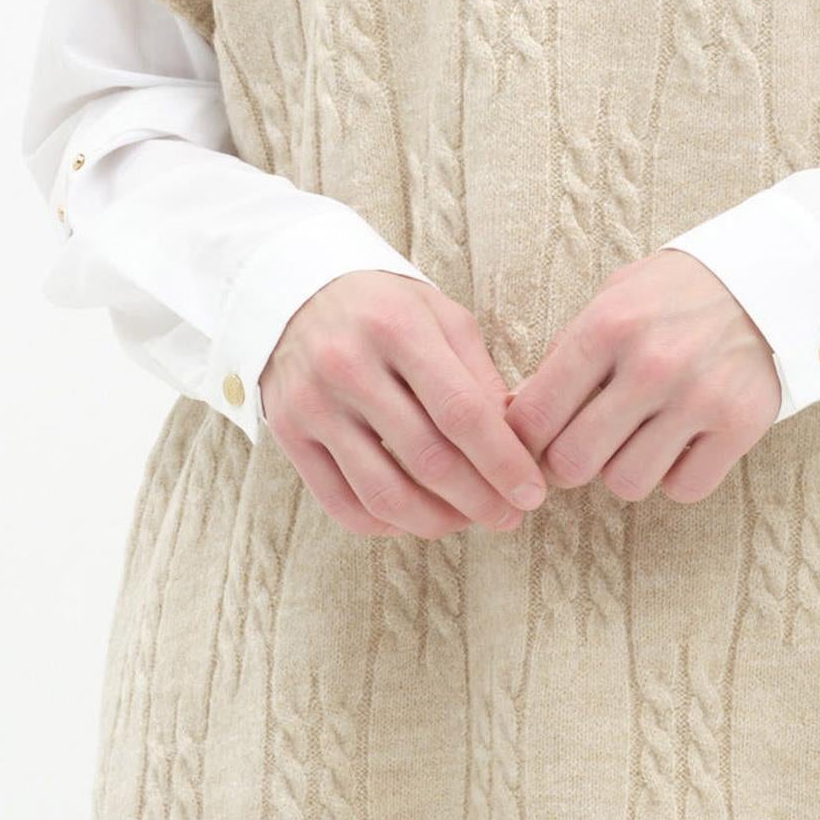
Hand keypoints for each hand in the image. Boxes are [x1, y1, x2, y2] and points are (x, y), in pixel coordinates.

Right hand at [259, 272, 549, 537]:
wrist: (296, 294)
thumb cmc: (386, 310)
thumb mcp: (441, 317)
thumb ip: (480, 377)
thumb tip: (518, 445)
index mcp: (398, 328)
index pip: (462, 412)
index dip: (503, 462)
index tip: (532, 494)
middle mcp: (348, 366)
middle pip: (428, 459)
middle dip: (480, 500)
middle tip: (510, 516)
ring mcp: (312, 404)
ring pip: (384, 493)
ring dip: (436, 522)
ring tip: (466, 522)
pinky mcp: (288, 433)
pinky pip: (341, 503)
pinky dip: (386, 525)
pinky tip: (414, 519)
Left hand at [502, 249, 781, 503]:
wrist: (768, 279)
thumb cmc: (673, 295)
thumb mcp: (611, 301)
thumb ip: (564, 355)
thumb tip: (513, 414)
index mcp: (607, 327)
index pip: (534, 415)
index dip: (522, 442)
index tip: (535, 443)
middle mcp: (652, 364)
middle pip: (574, 462)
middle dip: (569, 464)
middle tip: (583, 449)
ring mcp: (699, 397)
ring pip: (627, 483)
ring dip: (625, 470)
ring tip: (639, 440)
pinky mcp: (740, 424)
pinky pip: (684, 488)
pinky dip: (677, 475)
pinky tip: (682, 444)